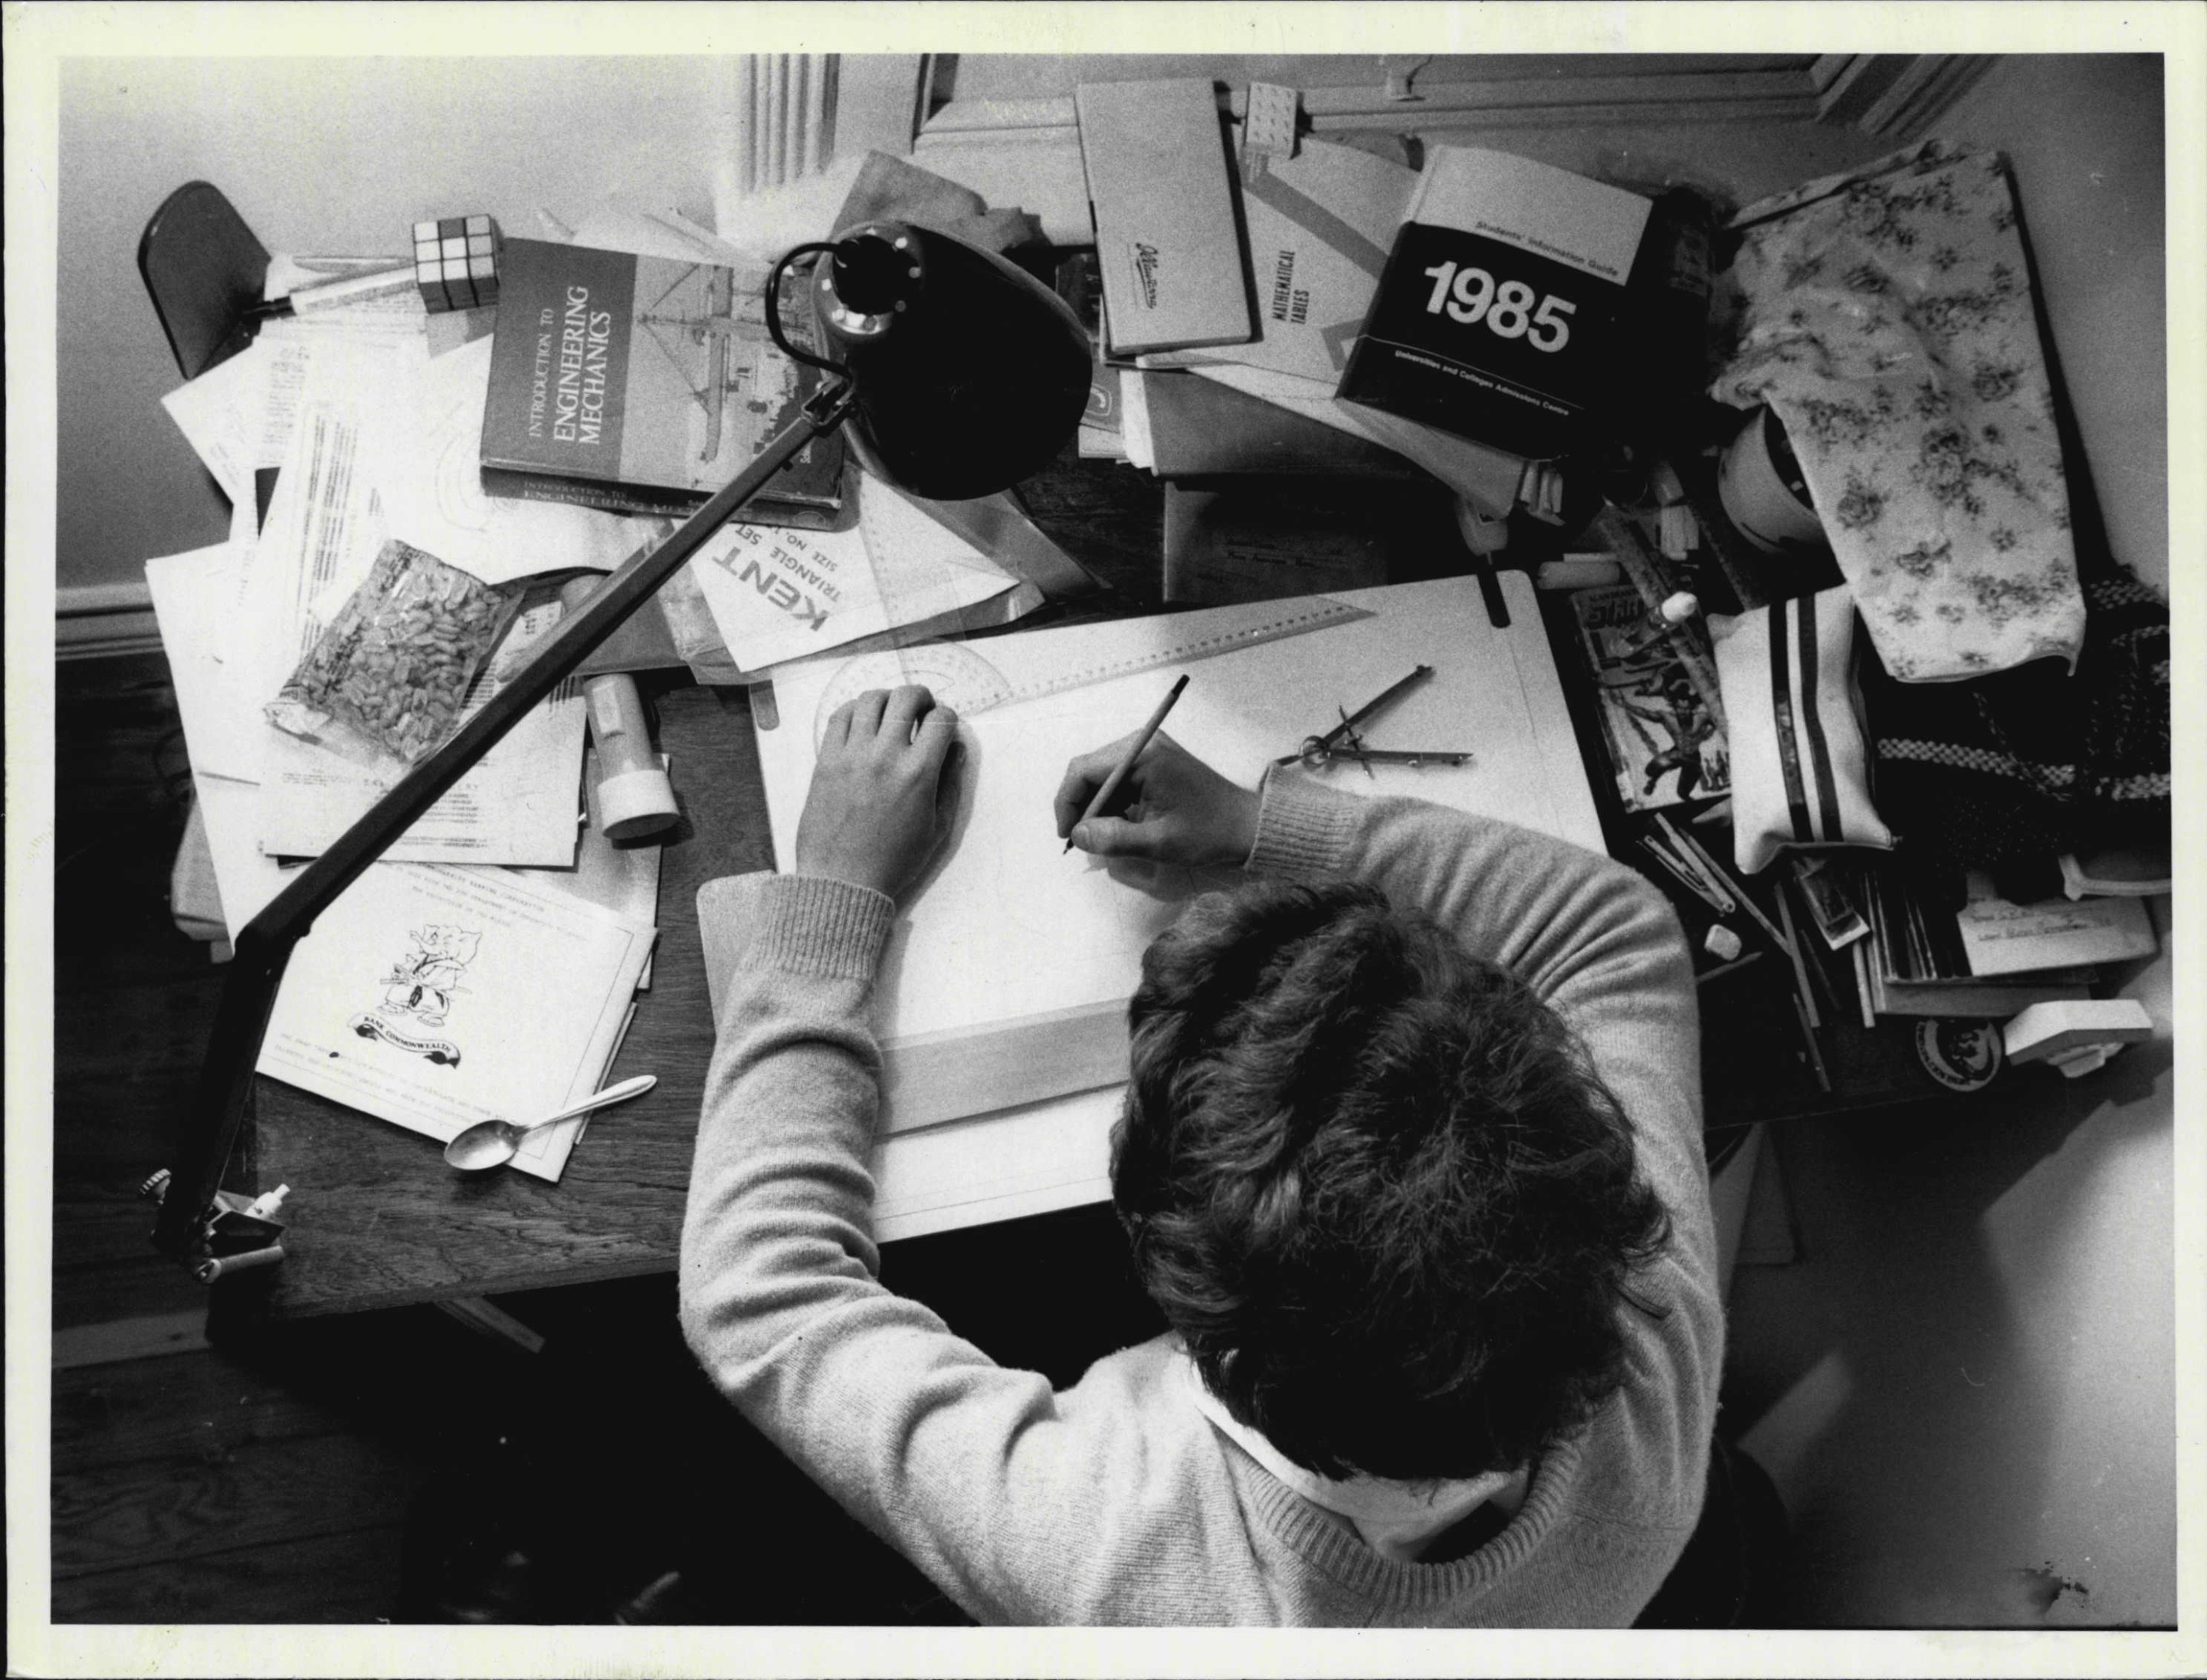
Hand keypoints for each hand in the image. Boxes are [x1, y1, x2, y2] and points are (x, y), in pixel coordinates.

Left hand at [795, 686, 961, 898]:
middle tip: (922, 709)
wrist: (843, 879)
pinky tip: (863, 720)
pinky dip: (856, 709)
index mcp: (917, 774)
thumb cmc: (894, 860)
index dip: (948, 717)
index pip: (940, 720)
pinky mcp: (826, 760)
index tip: (944, 726)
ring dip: (888, 698)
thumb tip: (956, 749)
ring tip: (892, 712)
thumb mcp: (938, 828)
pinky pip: (840, 716)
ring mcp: (852, 755)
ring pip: (871, 699)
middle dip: (921, 697)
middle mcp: (885, 756)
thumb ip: (950, 784)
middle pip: (906, 698)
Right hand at [1054, 731, 1258, 866]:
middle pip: (1090, 770)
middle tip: (1081, 840)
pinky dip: (1112, 802)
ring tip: (1102, 837)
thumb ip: (1114, 838)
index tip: (1067, 836)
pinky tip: (1118, 826)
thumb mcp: (1158, 842)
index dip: (1068, 803)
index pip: (1084, 770)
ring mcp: (1149, 751)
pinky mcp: (1155, 762)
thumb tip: (1078, 835)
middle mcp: (1142, 744)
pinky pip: (1119, 779)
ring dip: (1096, 806)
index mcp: (1143, 756)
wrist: (1247, 826)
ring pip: (1102, 776)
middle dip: (1081, 806)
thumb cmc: (1208, 833)